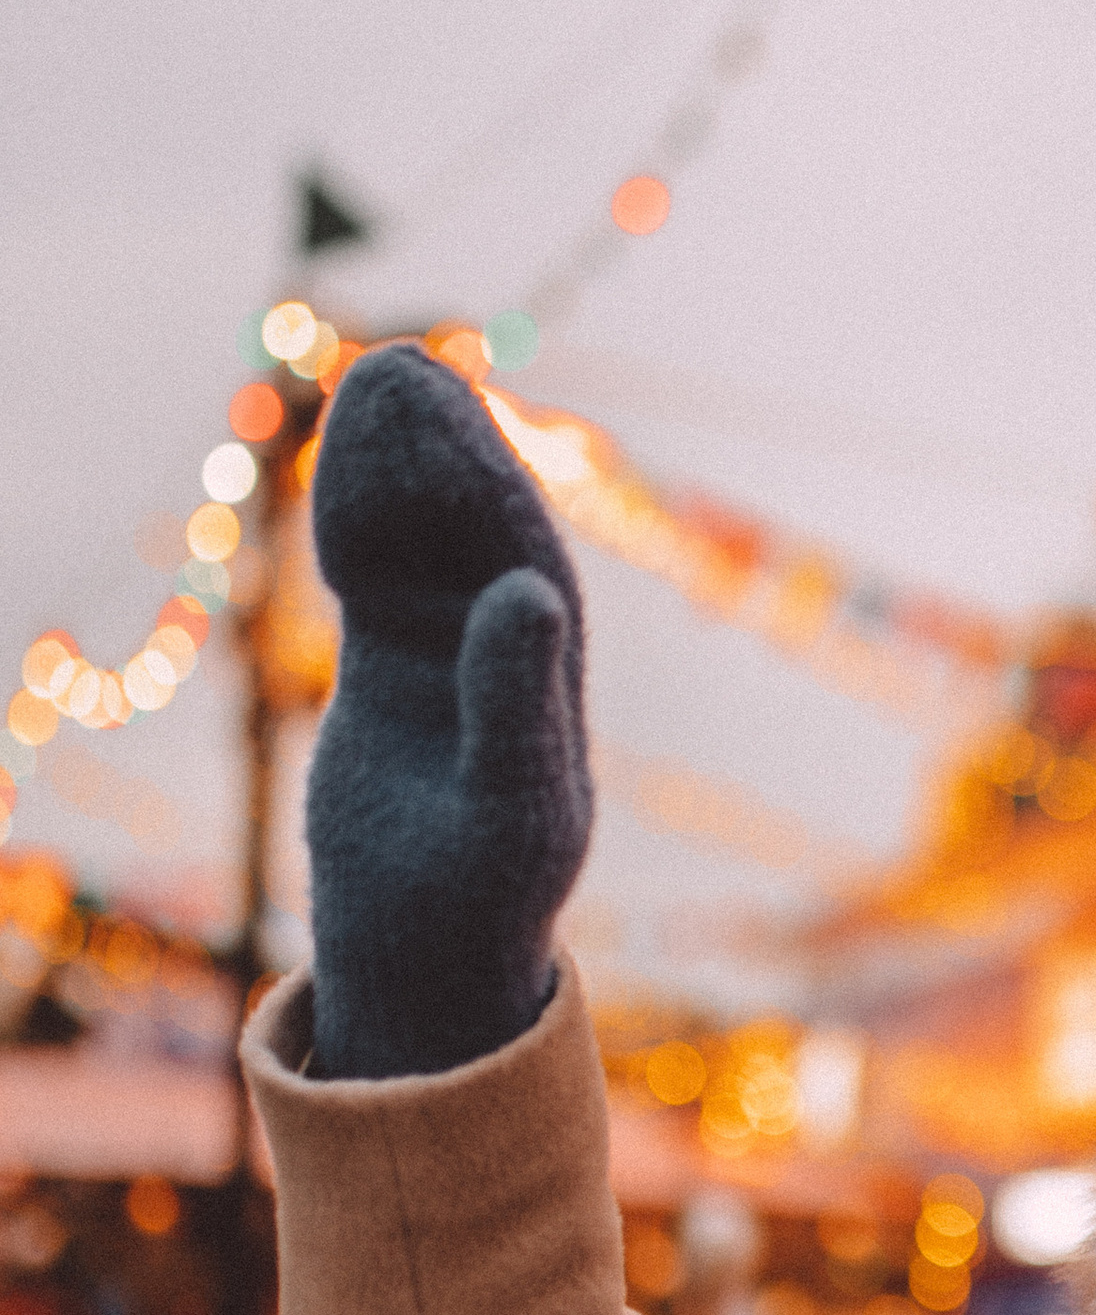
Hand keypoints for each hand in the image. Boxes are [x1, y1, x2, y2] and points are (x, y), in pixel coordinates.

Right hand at [303, 342, 592, 1079]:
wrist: (430, 950)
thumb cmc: (486, 898)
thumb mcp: (505, 806)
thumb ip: (514, 702)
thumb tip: (528, 592)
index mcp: (548, 671)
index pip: (518, 553)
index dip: (481, 480)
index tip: (446, 415)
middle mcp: (504, 647)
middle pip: (469, 524)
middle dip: (437, 449)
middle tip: (395, 365)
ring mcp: (445, 648)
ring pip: (417, 538)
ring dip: (389, 466)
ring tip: (361, 381)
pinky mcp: (391, 662)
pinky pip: (372, 571)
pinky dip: (353, 519)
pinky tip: (328, 461)